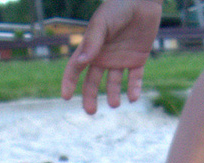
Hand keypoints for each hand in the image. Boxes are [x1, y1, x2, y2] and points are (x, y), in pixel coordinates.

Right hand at [60, 0, 161, 114]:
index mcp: (91, 47)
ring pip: (114, 83)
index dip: (69, 82)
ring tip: (115, 103)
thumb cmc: (118, 7)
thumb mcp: (102, 22)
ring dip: (113, 95)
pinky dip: (134, 89)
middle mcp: (104, 56)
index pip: (75, 68)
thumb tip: (81, 62)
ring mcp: (121, 59)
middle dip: (90, 97)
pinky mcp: (138, 59)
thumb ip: (92, 41)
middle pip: (93, 81)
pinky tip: (133, 97)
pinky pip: (135, 78)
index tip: (65, 97)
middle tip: (90, 111)